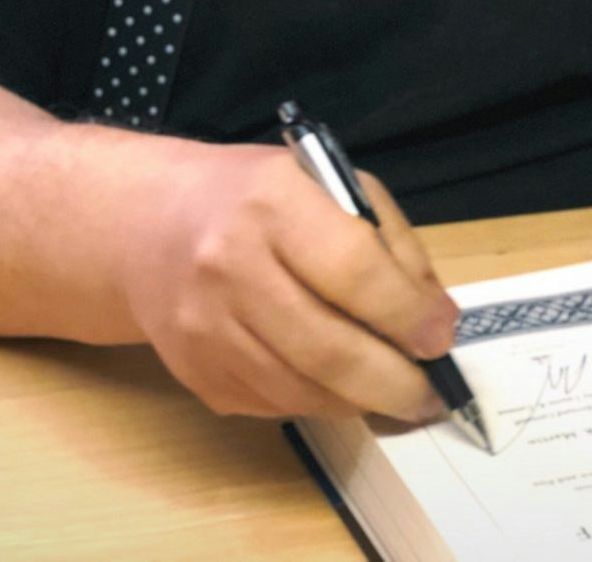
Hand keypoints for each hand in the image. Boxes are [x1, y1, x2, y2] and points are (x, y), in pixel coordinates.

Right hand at [120, 140, 458, 421]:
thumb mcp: (328, 186)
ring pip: (303, 391)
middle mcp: (230, 265)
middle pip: (328, 348)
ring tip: (395, 391)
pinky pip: (274, 405)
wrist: (150, 225)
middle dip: (395, 382)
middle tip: (431, 392)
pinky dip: (319, 402)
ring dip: (361, 400)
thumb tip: (434, 319)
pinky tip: (338, 384)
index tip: (442, 336)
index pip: (353, 270)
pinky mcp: (196, 373)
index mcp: (272, 202)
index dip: (407, 313)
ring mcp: (206, 327)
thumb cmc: (255, 199)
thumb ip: (388, 243)